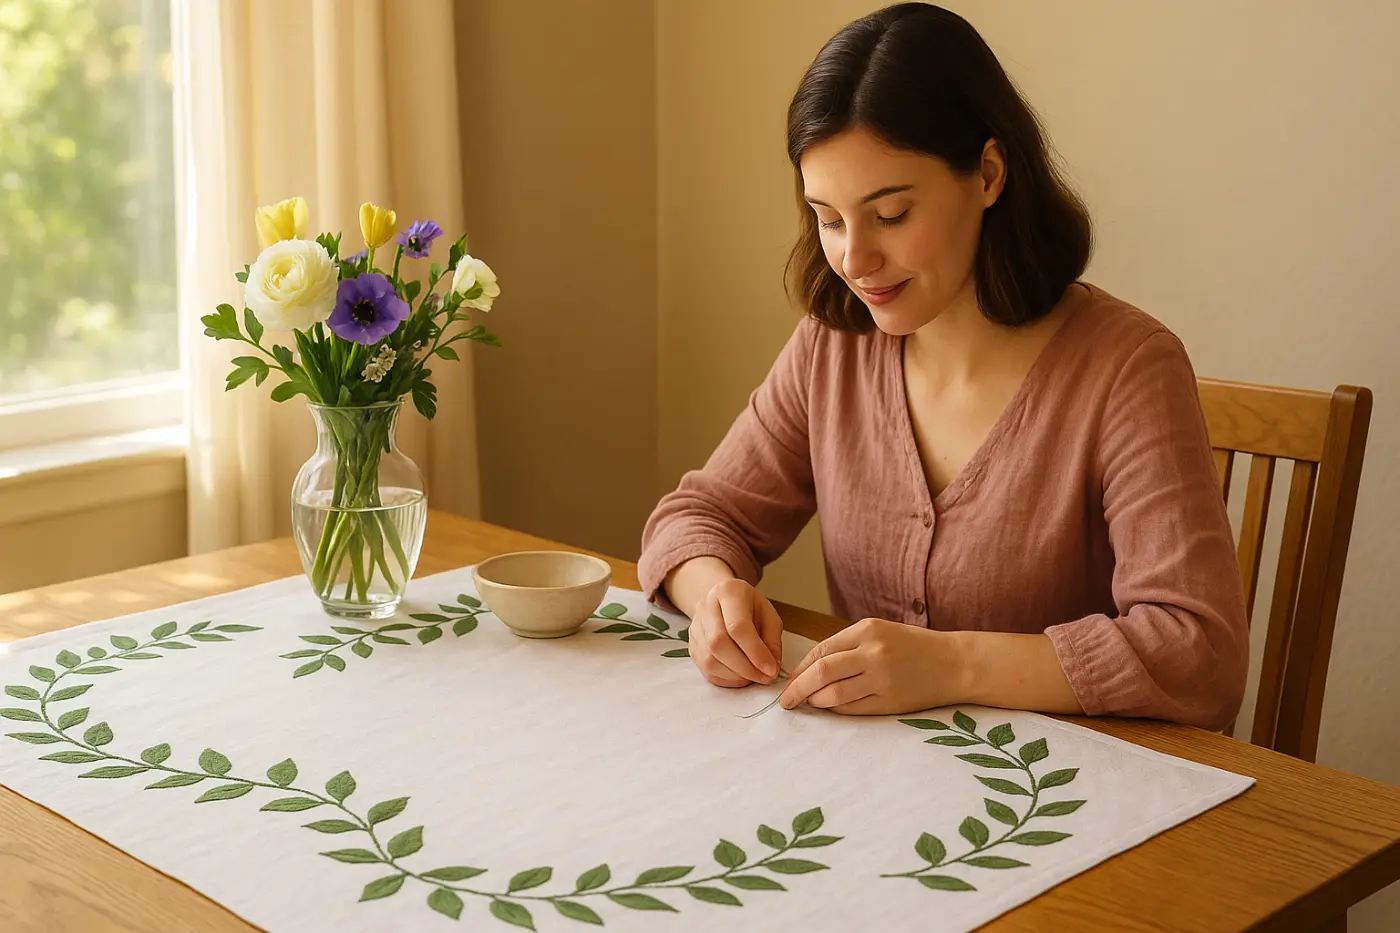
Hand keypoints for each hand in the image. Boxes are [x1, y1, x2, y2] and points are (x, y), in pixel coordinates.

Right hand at [688, 578, 783, 687]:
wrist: (723, 601)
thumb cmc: (750, 607)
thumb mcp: (769, 615)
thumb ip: (772, 641)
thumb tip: (770, 669)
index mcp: (728, 592)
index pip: (737, 626)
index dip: (755, 652)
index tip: (771, 670)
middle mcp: (706, 607)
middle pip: (719, 644)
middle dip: (745, 667)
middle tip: (763, 677)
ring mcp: (695, 627)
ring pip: (709, 660)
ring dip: (735, 675)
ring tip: (753, 676)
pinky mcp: (691, 646)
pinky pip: (705, 670)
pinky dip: (726, 679)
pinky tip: (740, 676)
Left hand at [778, 618, 964, 714]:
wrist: (955, 663)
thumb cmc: (913, 646)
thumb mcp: (880, 633)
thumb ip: (847, 646)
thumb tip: (809, 668)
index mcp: (867, 630)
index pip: (821, 650)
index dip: (800, 668)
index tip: (789, 680)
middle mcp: (873, 652)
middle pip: (821, 672)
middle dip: (798, 689)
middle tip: (786, 701)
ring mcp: (882, 678)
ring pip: (834, 695)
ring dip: (816, 702)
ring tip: (811, 704)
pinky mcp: (891, 701)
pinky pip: (852, 709)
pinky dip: (837, 710)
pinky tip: (833, 708)